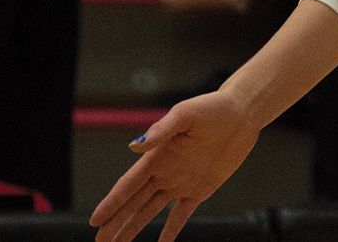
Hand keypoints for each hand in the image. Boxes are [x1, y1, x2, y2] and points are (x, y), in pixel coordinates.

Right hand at [87, 90, 260, 241]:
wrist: (242, 113)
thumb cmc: (213, 107)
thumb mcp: (186, 114)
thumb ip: (162, 129)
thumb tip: (135, 145)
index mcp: (157, 156)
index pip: (128, 185)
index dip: (111, 203)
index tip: (95, 220)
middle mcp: (165, 172)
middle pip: (133, 203)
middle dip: (115, 223)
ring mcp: (181, 183)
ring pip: (150, 212)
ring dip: (133, 228)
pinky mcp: (200, 189)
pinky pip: (181, 215)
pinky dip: (170, 231)